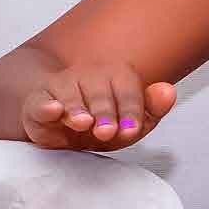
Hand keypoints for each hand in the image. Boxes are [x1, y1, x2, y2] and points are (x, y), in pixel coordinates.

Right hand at [20, 62, 176, 150]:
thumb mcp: (129, 122)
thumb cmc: (102, 122)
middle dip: (105, 113)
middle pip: (100, 92)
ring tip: (84, 123)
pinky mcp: (39, 103)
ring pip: (70, 94)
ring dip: (78, 110)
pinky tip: (54, 111)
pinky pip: (40, 102)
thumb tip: (169, 91)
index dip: (131, 110)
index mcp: (116, 75)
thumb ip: (152, 109)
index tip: (132, 130)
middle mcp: (89, 76)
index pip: (127, 90)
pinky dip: (46, 106)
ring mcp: (63, 87)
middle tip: (108, 132)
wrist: (62, 124)